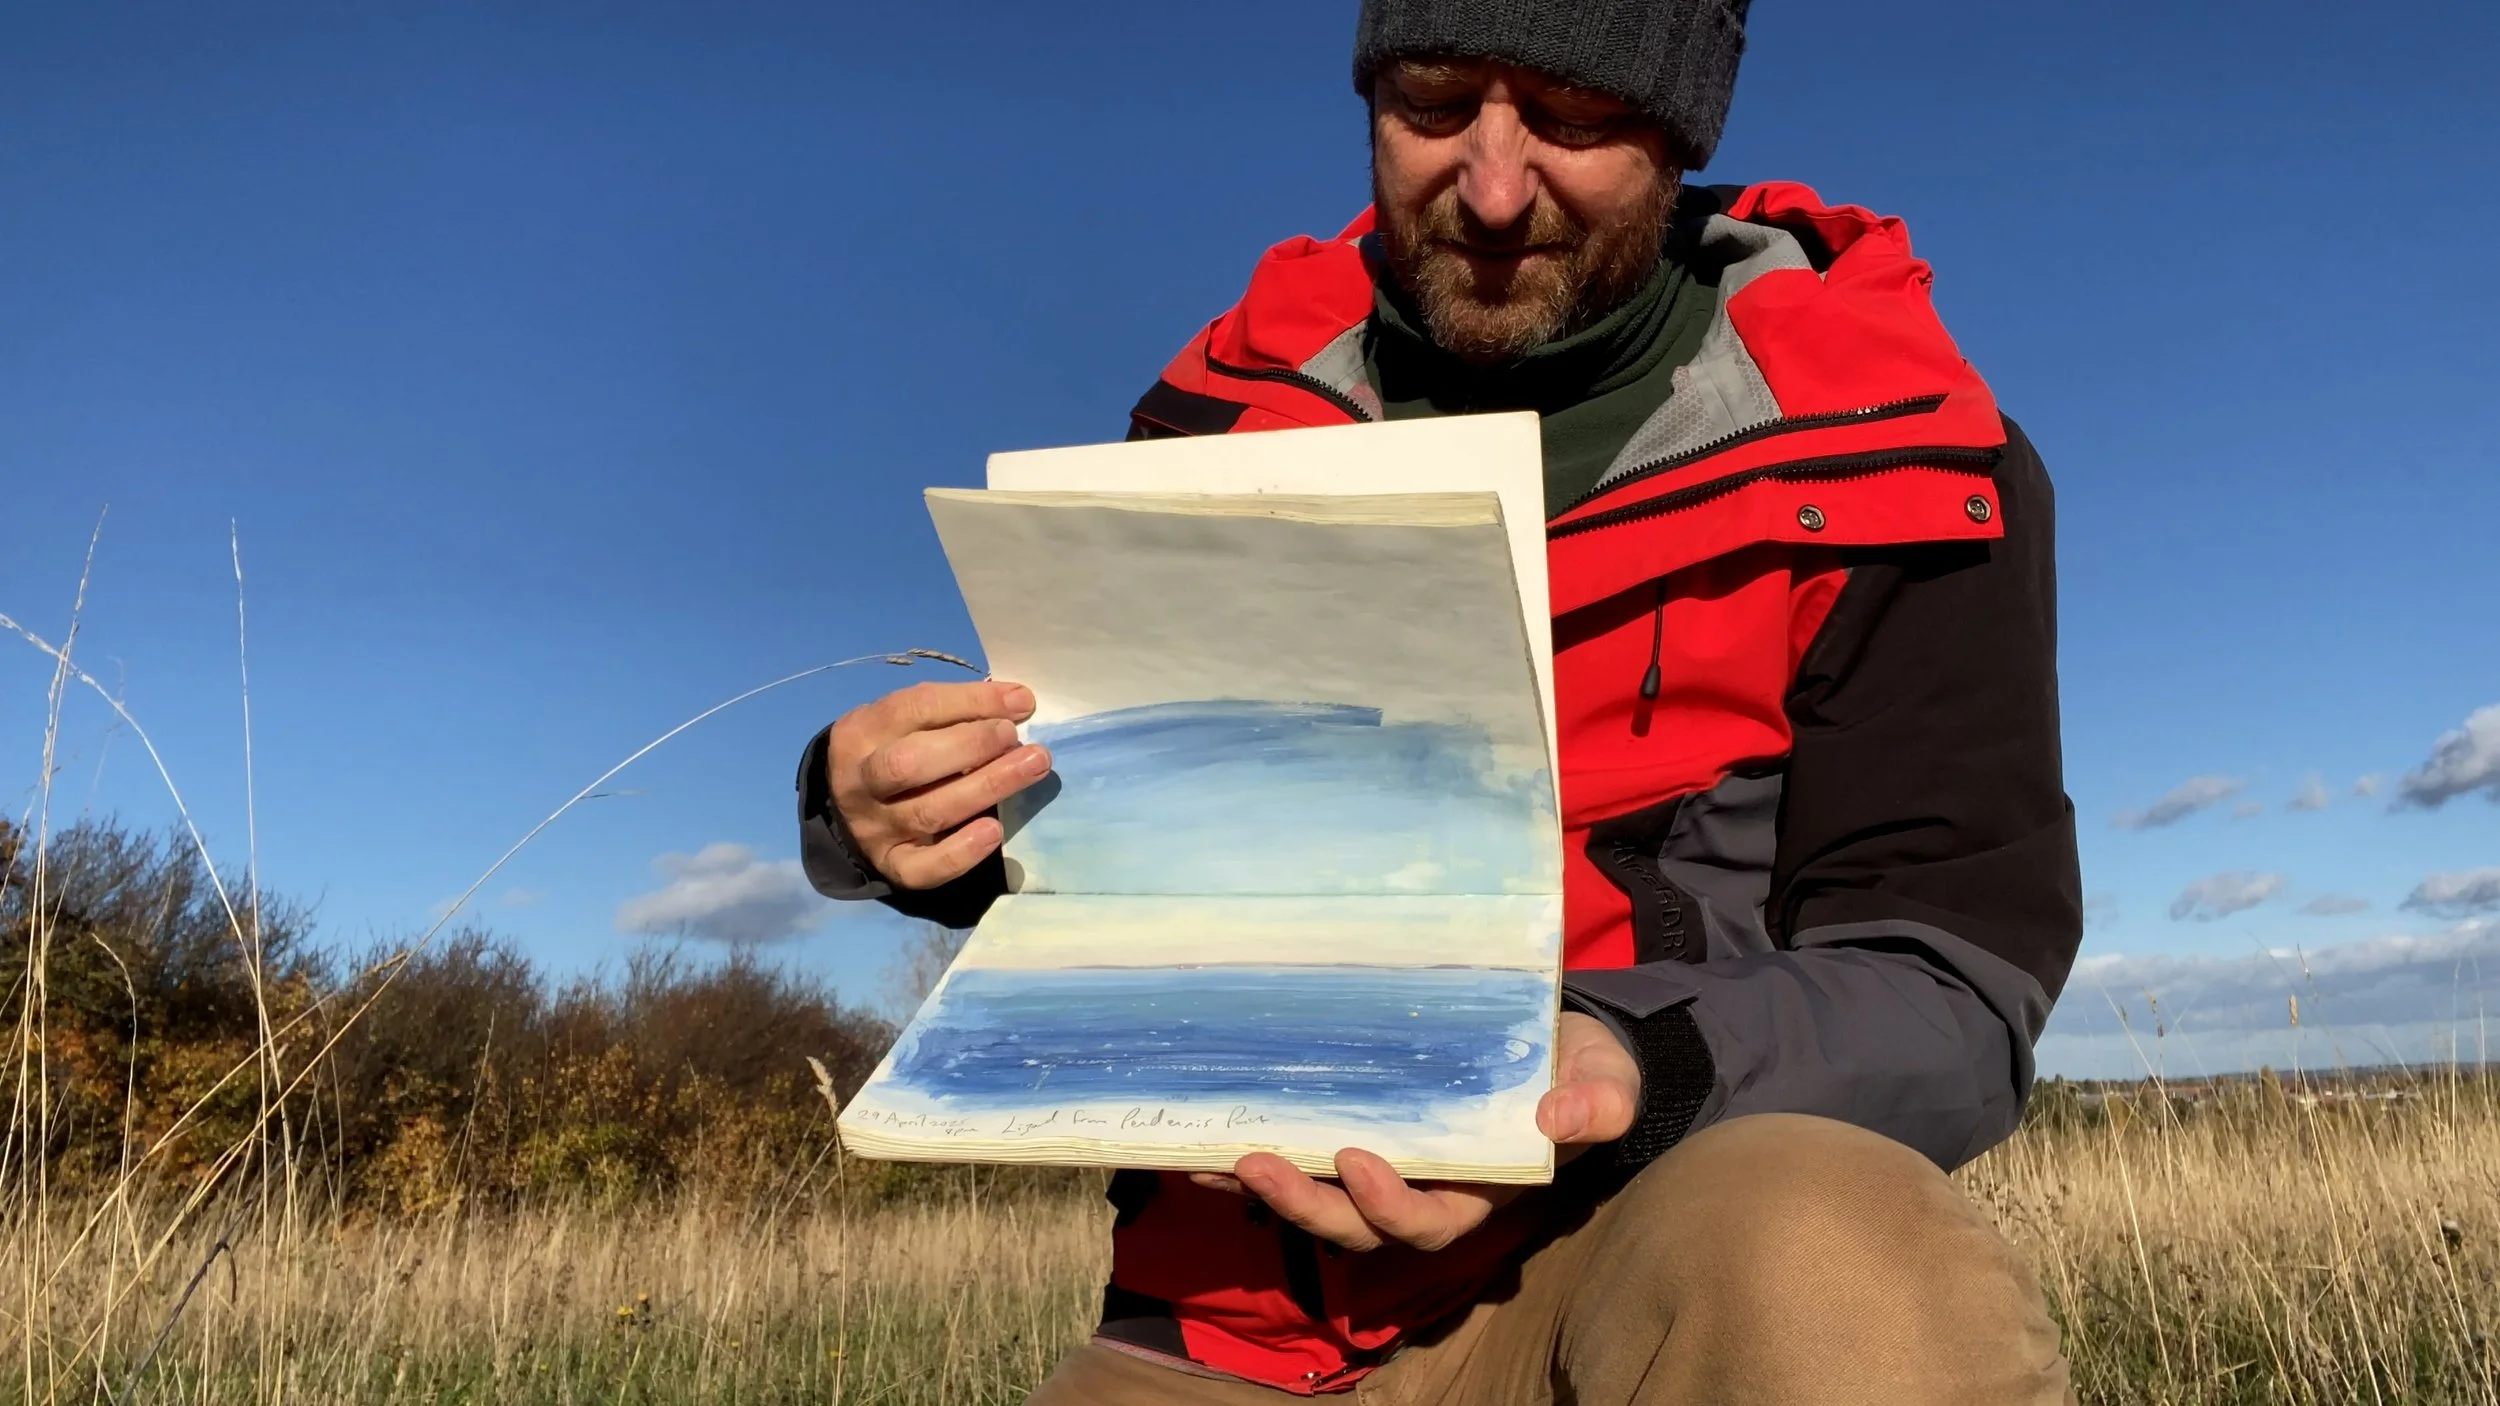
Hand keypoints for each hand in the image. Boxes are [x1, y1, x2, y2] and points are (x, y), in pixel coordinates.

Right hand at [828, 680, 1049, 888]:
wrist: (847, 810)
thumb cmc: (893, 750)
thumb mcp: (906, 721)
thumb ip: (955, 709)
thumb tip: (1019, 702)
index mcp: (862, 731)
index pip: (915, 709)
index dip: (971, 702)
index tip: (1021, 702)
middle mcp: (861, 781)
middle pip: (910, 763)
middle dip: (971, 745)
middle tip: (1014, 737)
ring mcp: (874, 828)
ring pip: (929, 812)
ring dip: (987, 788)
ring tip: (1032, 767)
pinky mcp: (891, 865)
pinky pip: (924, 868)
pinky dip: (962, 852)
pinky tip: (995, 830)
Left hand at [1192, 1011, 1642, 1251]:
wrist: (1556, 1042)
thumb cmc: (1582, 1071)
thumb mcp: (1606, 1081)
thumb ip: (1598, 1102)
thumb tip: (1560, 1119)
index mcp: (1478, 1190)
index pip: (1425, 1221)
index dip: (1388, 1203)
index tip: (1357, 1160)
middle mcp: (1421, 1189)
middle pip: (1354, 1223)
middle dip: (1304, 1204)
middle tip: (1258, 1164)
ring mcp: (1384, 1163)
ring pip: (1316, 1197)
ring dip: (1264, 1186)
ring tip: (1211, 1161)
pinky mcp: (1355, 1126)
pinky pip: (1302, 1152)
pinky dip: (1259, 1152)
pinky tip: (1205, 1140)